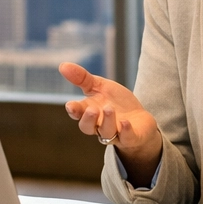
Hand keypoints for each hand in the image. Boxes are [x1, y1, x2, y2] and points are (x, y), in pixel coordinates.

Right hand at [59, 63, 162, 185]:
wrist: (139, 118)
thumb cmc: (116, 103)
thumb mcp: (100, 87)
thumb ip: (82, 78)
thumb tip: (62, 65)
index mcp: (90, 112)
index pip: (78, 114)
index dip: (74, 111)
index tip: (70, 106)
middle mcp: (99, 125)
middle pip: (88, 127)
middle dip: (88, 119)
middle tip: (92, 109)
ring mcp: (115, 133)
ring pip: (106, 132)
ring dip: (107, 121)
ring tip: (109, 108)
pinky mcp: (131, 137)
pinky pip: (127, 138)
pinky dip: (125, 131)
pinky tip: (125, 123)